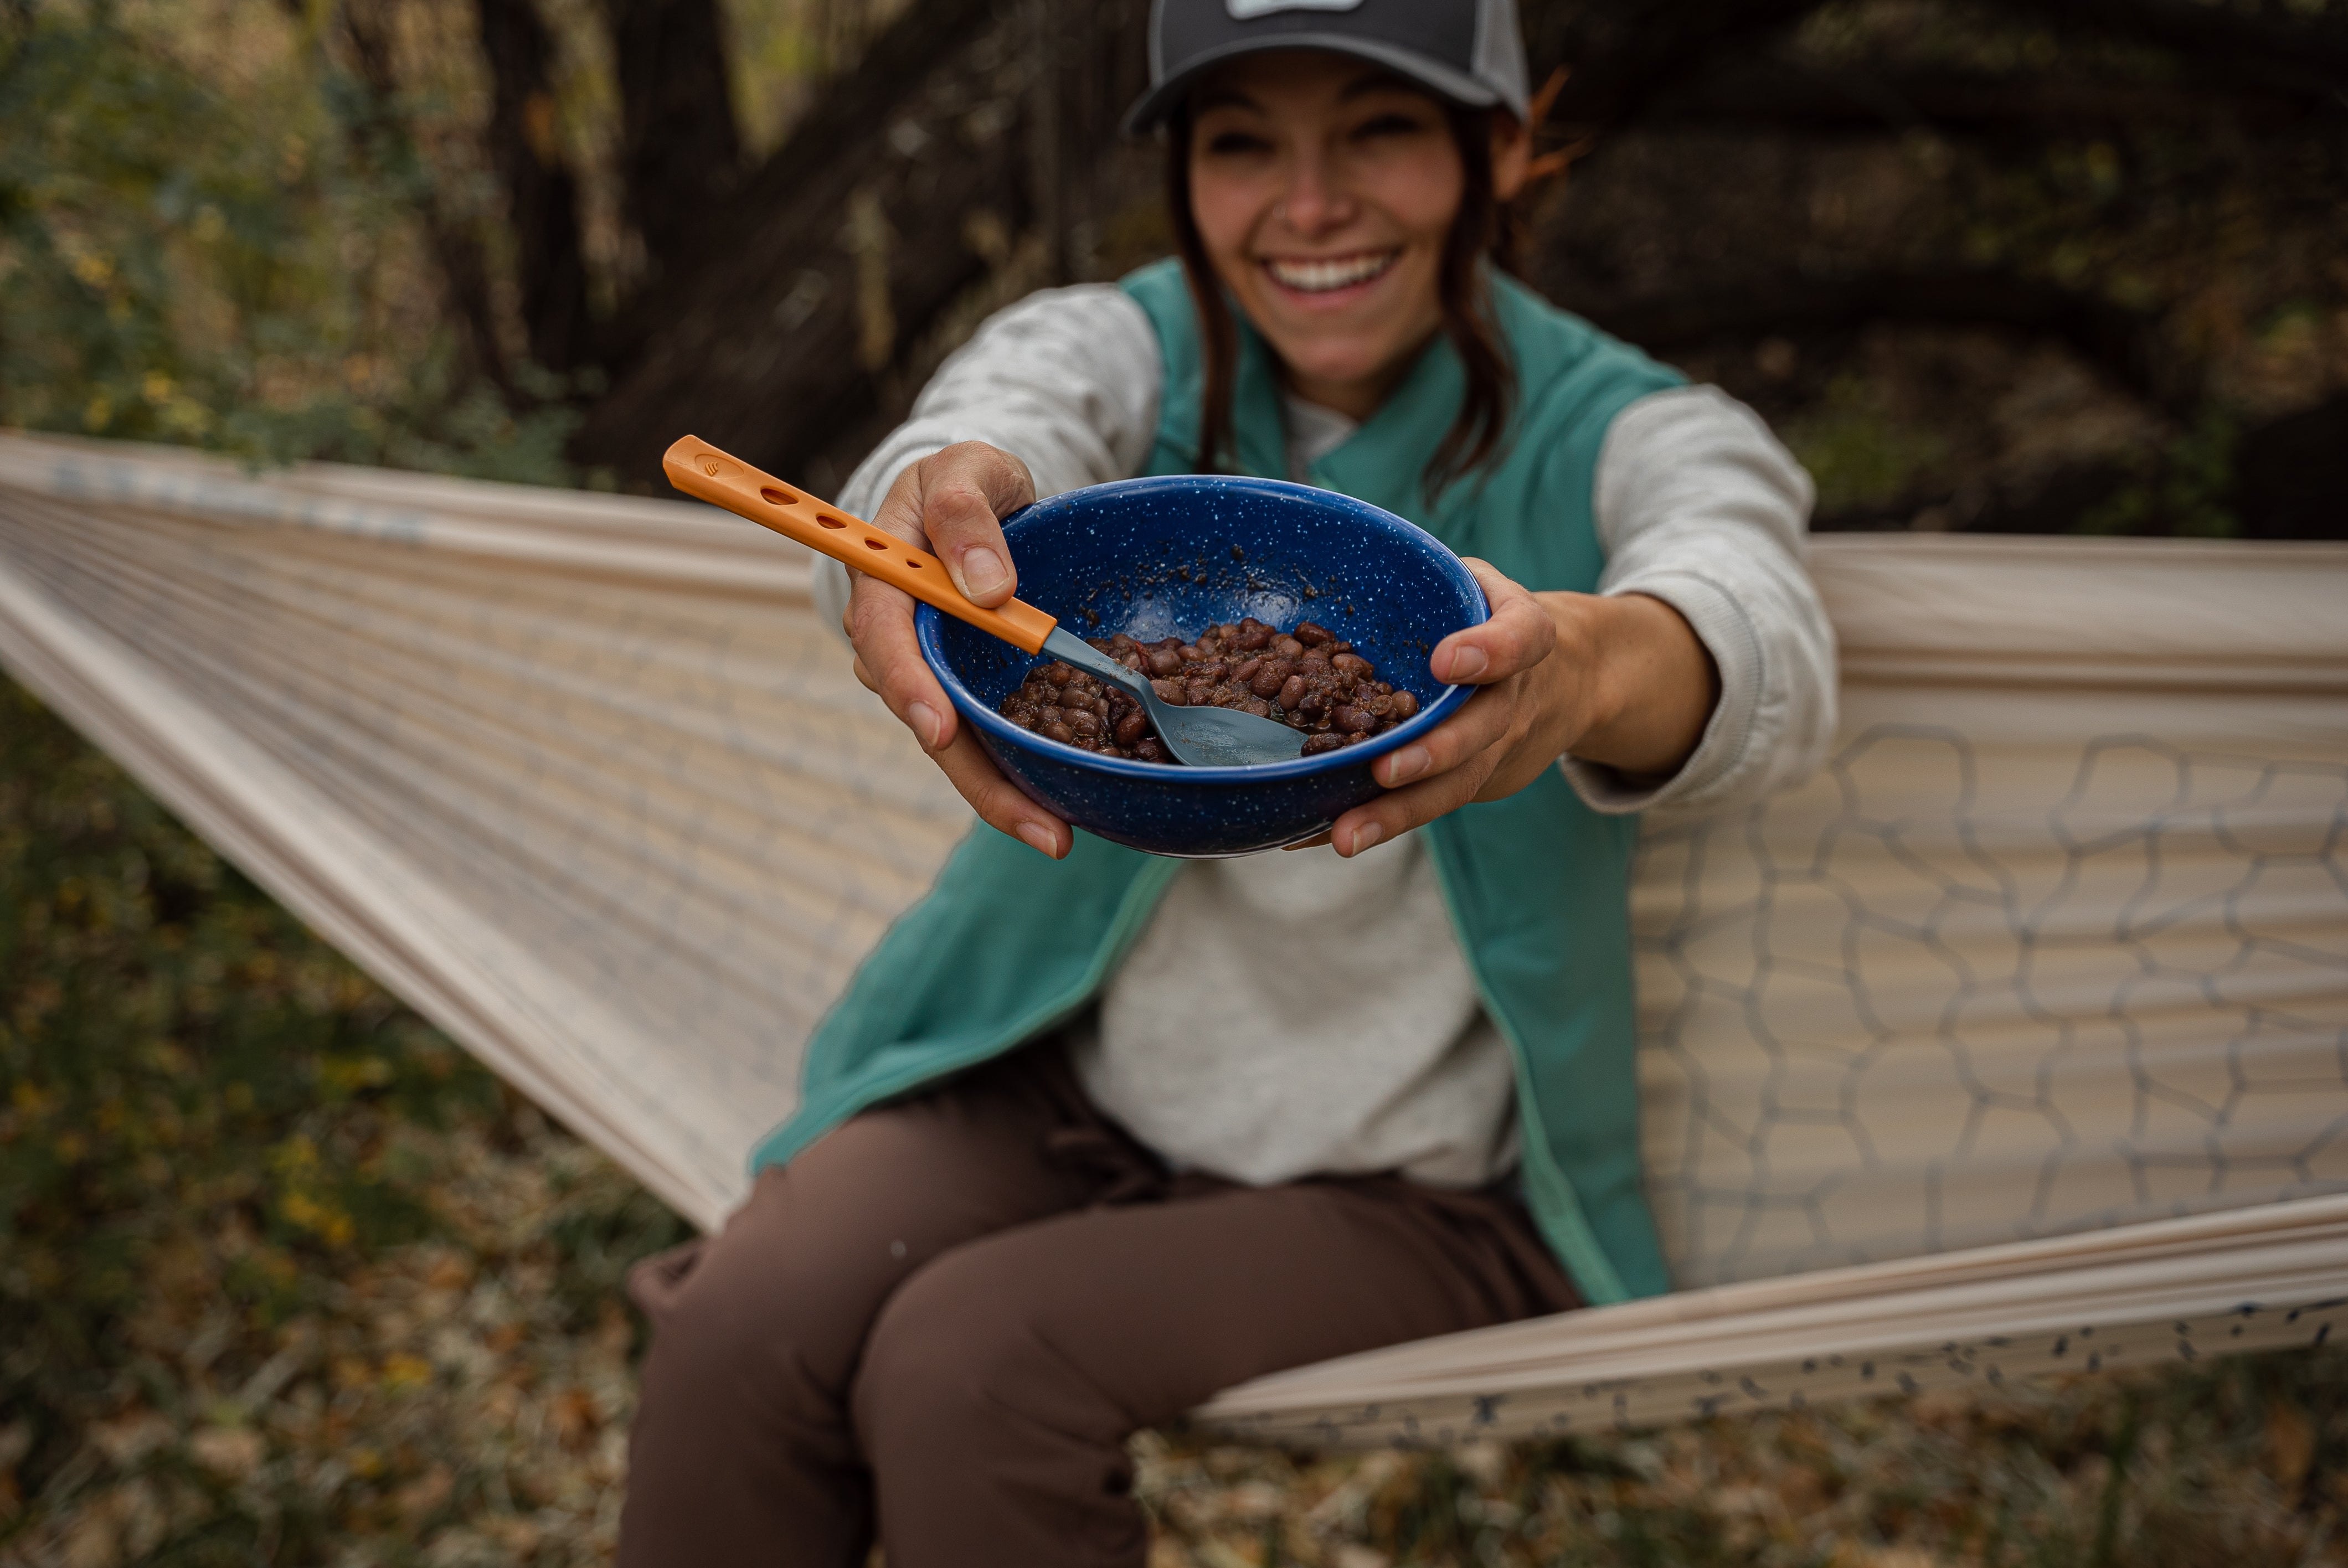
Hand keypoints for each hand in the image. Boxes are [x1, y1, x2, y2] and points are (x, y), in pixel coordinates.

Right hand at [844, 442, 1073, 858]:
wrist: (976, 501)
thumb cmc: (967, 480)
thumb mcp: (967, 468)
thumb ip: (965, 511)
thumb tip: (987, 588)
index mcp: (885, 583)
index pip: (884, 640)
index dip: (909, 688)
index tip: (939, 729)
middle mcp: (902, 643)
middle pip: (927, 720)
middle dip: (979, 781)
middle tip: (1041, 828)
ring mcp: (934, 674)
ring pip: (959, 745)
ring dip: (1005, 795)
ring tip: (1058, 836)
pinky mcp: (969, 691)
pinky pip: (989, 736)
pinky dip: (1021, 773)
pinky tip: (1063, 808)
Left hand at [1311, 559, 1717, 856]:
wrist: (1570, 678)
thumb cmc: (1493, 619)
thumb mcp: (1481, 581)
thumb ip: (1432, 573)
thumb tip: (1331, 529)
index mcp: (1523, 632)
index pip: (1521, 638)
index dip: (1490, 651)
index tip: (1449, 662)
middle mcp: (1516, 697)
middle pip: (1482, 732)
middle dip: (1434, 755)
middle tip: (1386, 771)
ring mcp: (1498, 748)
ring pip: (1454, 787)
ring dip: (1398, 815)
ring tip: (1343, 836)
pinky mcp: (1477, 783)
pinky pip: (1427, 806)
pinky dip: (1375, 823)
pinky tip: (1315, 835)